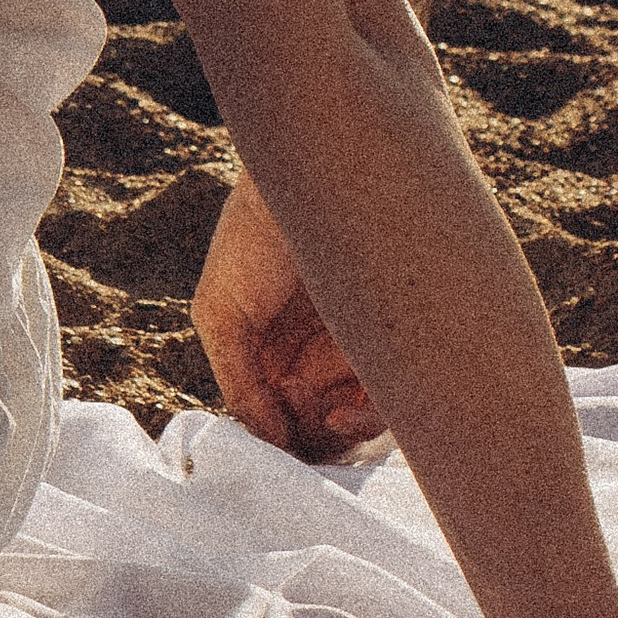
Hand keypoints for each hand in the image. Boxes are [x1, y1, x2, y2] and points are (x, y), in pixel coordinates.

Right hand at [191, 163, 386, 462]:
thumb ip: (239, 381)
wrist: (308, 176)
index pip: (283, 429)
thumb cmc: (254, 236)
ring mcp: (359, 357)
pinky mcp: (396, 343)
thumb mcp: (221, 313)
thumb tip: (266, 440)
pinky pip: (392, 406)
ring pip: (356, 432)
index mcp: (276, 363)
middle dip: (306, 440)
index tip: (270, 399)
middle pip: (322, 440)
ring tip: (314, 399)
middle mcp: (319, 366)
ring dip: (332, 437)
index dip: (277, 436)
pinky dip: (366, 425)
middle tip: (291, 392)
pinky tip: (344, 413)